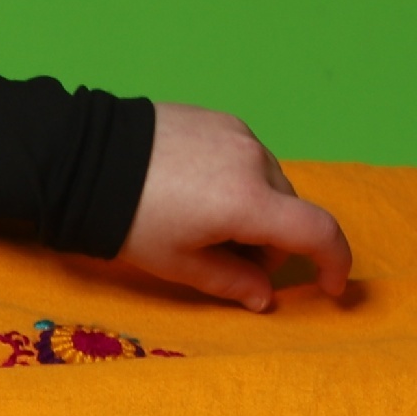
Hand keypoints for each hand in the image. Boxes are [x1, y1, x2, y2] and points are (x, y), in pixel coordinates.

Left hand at [122, 104, 352, 310]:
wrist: (82, 159)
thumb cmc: (128, 219)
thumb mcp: (177, 263)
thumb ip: (231, 282)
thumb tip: (264, 297)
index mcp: (249, 202)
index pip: (319, 232)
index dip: (334, 263)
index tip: (329, 286)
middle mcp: (254, 160)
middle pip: (288, 210)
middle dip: (269, 243)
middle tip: (224, 258)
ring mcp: (238, 133)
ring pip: (269, 184)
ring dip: (254, 210)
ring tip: (200, 222)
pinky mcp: (219, 118)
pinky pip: (246, 158)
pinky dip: (236, 181)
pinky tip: (193, 191)